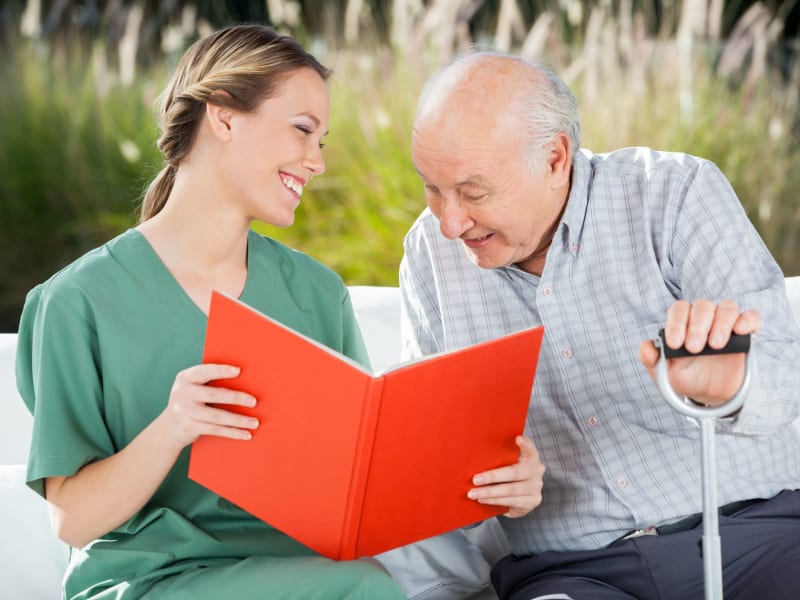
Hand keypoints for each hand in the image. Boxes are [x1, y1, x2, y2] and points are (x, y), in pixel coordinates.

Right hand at [159, 363, 258, 450]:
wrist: (169, 428)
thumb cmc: (191, 401)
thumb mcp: (193, 387)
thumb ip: (208, 381)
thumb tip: (244, 379)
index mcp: (185, 378)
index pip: (204, 371)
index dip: (221, 370)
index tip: (238, 371)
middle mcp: (182, 393)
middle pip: (214, 395)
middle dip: (236, 398)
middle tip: (254, 402)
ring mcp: (184, 411)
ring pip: (217, 416)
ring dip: (238, 420)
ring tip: (255, 422)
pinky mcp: (189, 427)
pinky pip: (215, 430)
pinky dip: (232, 432)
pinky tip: (245, 434)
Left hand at [467, 435, 544, 517]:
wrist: (518, 496)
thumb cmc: (508, 473)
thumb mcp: (507, 461)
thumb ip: (500, 455)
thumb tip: (476, 449)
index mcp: (531, 457)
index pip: (530, 449)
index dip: (526, 444)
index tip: (518, 438)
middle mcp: (536, 470)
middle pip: (514, 473)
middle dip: (493, 477)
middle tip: (475, 480)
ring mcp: (536, 487)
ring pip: (511, 490)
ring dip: (490, 492)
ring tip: (473, 493)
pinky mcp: (532, 501)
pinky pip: (511, 501)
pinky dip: (495, 501)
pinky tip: (482, 499)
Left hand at [639, 299, 760, 405]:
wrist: (709, 393)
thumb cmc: (684, 376)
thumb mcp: (663, 373)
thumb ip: (650, 359)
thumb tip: (646, 345)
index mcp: (682, 322)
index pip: (679, 310)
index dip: (676, 323)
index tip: (675, 344)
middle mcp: (704, 317)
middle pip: (702, 306)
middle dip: (697, 327)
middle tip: (695, 349)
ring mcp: (726, 322)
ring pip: (727, 308)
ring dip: (721, 324)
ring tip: (716, 346)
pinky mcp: (746, 331)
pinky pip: (750, 316)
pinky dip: (746, 320)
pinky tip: (739, 331)